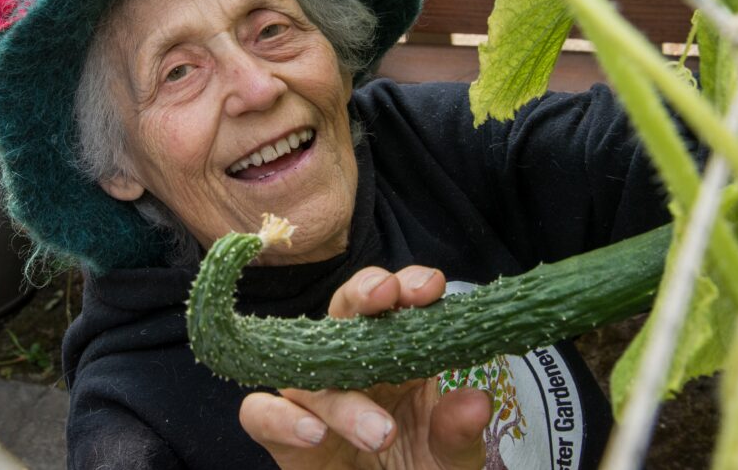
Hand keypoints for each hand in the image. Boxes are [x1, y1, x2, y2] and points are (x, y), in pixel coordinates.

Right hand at [239, 265, 491, 469]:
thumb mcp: (450, 457)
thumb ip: (458, 430)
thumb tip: (476, 400)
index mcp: (398, 354)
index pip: (398, 301)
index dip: (410, 284)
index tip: (430, 289)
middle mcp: (352, 364)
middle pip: (347, 307)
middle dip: (365, 292)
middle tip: (385, 297)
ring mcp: (315, 395)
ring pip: (310, 367)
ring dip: (344, 397)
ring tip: (382, 433)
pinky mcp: (283, 434)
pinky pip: (262, 412)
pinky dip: (281, 417)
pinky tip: (313, 433)